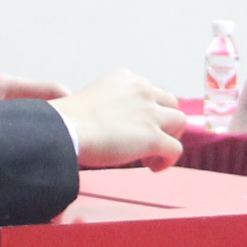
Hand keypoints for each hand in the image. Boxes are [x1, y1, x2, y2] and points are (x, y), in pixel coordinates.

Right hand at [48, 70, 186, 168]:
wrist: (66, 129)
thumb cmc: (67, 120)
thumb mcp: (91, 98)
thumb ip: (107, 103)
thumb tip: (106, 121)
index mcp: (125, 79)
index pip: (150, 91)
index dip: (147, 109)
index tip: (135, 124)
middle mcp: (142, 91)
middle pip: (170, 103)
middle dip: (163, 121)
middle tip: (148, 138)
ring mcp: (150, 114)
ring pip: (179, 122)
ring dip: (170, 137)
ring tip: (152, 154)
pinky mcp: (153, 138)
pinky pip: (175, 149)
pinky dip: (168, 160)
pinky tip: (153, 166)